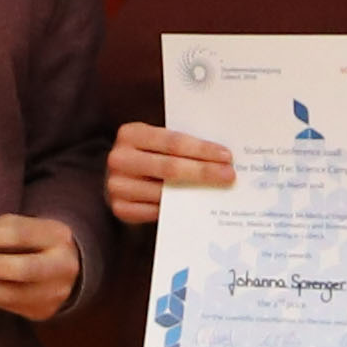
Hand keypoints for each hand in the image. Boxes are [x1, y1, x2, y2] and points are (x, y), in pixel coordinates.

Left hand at [0, 212, 84, 323]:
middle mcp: (62, 265)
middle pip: (25, 268)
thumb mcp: (25, 227)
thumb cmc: (35, 244)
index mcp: (58, 236)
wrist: (62, 268)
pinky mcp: (42, 310)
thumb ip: (0, 232)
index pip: (22, 234)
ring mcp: (55, 292)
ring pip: (15, 294)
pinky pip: (10, 306)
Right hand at [104, 123, 235, 226]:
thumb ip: (179, 146)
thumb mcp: (156, 142)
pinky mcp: (120, 208)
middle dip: (203, 171)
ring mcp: (117, 185)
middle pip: (169, 167)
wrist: (120, 177)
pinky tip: (197, 207)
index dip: (201, 149)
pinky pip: (155, 212)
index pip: (172, 142)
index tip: (226, 156)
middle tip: (229, 175)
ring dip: (194, 193)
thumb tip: (220, 157)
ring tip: (219, 192)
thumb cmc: (148, 155)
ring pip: (163, 192)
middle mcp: (119, 158)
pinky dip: (178, 210)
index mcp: (131, 134)